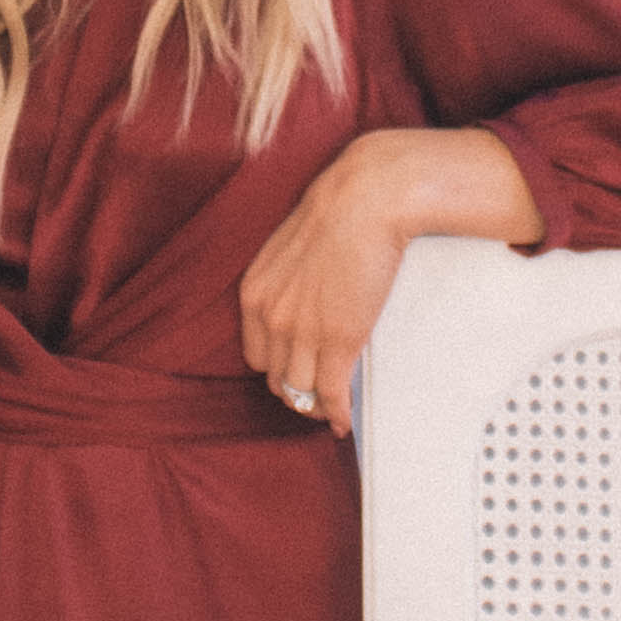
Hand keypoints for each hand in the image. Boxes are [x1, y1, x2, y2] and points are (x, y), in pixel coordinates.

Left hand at [236, 127, 540, 423]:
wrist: (365, 200)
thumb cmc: (338, 212)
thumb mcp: (291, 248)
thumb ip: (287, 280)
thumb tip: (303, 300)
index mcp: (255, 293)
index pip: (256, 354)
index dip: (277, 368)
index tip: (295, 371)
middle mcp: (271, 318)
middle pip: (276, 378)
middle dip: (295, 390)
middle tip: (317, 394)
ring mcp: (303, 333)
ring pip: (300, 392)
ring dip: (316, 406)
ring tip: (333, 408)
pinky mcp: (338, 341)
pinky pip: (330, 394)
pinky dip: (337, 413)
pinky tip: (345, 420)